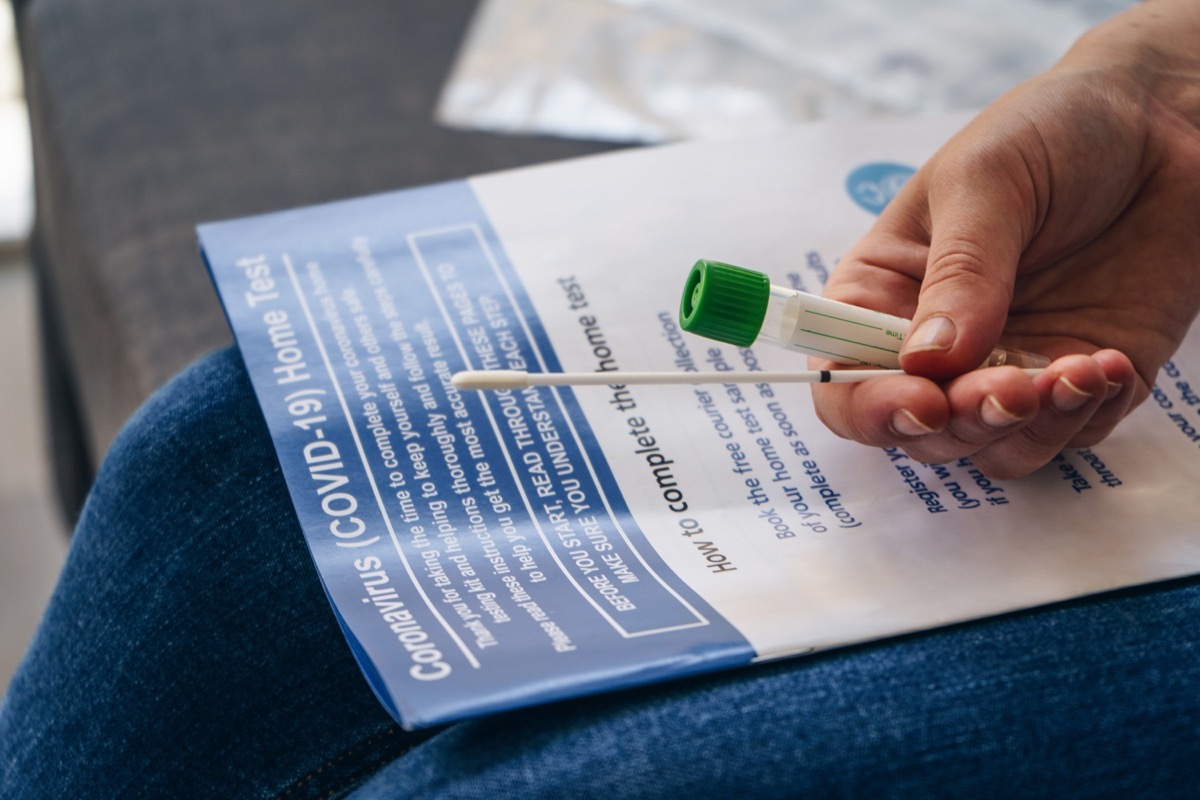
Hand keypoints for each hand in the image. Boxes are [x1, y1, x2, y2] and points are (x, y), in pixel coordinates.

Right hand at [812, 0, 1199, 477]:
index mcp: (884, 292)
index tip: (922, 400)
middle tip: (1011, 388)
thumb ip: (961, 271)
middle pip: (919, 430)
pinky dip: (1086, 417)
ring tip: (1076, 371)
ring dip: (1027, 431)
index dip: (870, 405)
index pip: (845, 378)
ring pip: (992, 450)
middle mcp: (938, 344)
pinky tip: (1109, 362)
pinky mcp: (1081, 379)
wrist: (1167, 118)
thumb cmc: (1052, 128)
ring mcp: (1010, 365)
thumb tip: (928, 359)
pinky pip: (1071, 438)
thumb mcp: (987, 179)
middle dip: (962, 421)